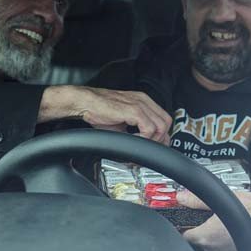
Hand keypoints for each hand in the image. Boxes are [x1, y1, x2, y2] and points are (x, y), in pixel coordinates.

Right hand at [39, 86, 171, 143]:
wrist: (84, 102)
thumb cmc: (98, 111)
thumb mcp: (122, 123)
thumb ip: (136, 131)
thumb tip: (143, 146)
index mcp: (143, 101)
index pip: (163, 119)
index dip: (162, 135)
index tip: (154, 147)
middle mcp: (144, 101)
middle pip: (166, 122)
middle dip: (160, 139)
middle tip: (147, 149)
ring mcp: (140, 104)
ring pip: (161, 126)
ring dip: (152, 140)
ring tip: (138, 146)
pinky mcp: (133, 110)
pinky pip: (149, 128)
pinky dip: (144, 139)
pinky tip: (132, 141)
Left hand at [178, 189, 250, 250]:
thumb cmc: (250, 212)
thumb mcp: (220, 199)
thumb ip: (197, 200)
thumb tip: (183, 198)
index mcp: (205, 237)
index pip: (183, 236)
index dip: (182, 228)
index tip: (184, 222)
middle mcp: (212, 250)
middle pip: (196, 242)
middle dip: (199, 232)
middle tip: (206, 220)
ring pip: (210, 247)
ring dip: (212, 237)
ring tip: (220, 224)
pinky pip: (222, 250)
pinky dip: (222, 242)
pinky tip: (229, 231)